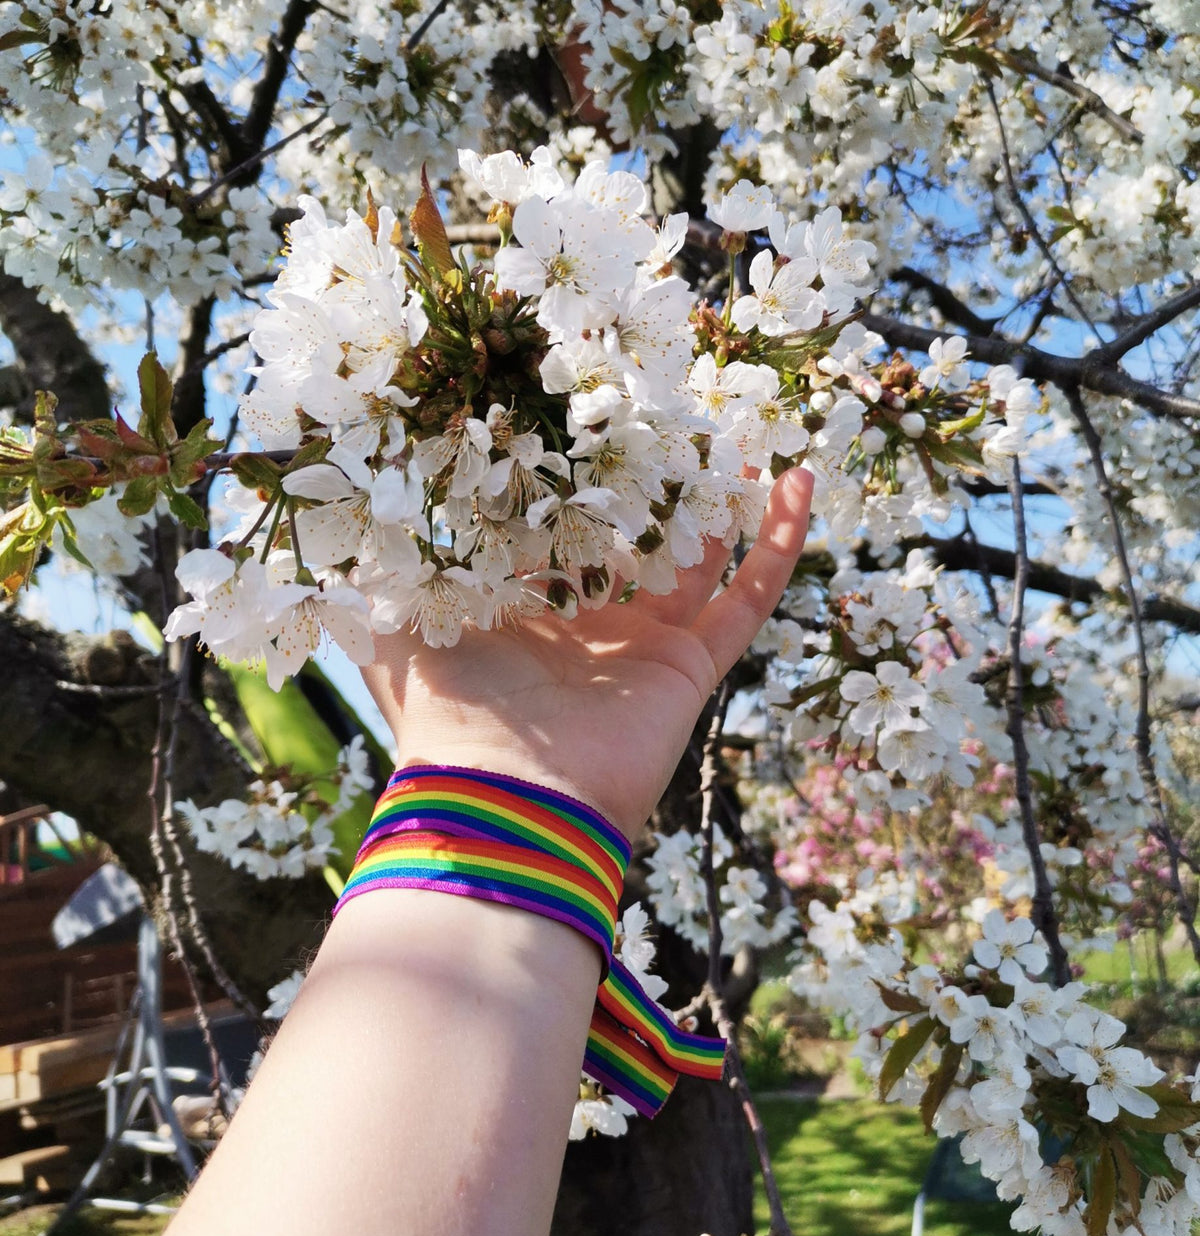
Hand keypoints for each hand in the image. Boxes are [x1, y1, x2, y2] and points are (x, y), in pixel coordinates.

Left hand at [361, 467, 813, 835]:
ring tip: (741, 438)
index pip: (559, 532)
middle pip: (636, 541)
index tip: (589, 422)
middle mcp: (590, 628)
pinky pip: (748, 599)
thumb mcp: (399, 630)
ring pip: (700, 560)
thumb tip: (378, 506)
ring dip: (723, 503)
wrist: (509, 798)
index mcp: (526, 614)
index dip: (577, 481)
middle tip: (676, 422)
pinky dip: (778, 544)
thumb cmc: (450, 714)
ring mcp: (647, 647)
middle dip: (657, 487)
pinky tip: (797, 484)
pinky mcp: (692, 666)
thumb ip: (392, 573)